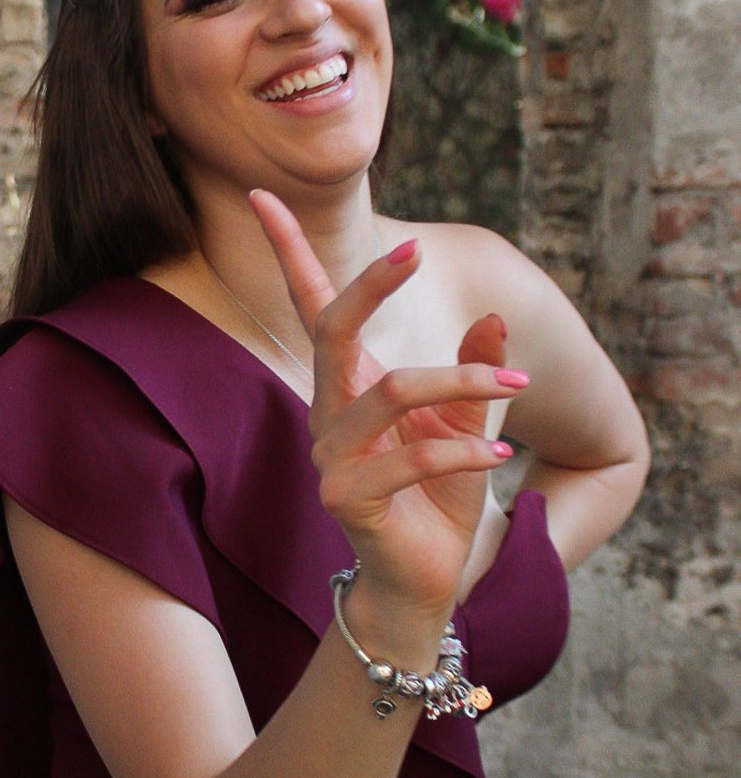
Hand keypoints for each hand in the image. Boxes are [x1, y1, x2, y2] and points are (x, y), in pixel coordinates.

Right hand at [249, 191, 520, 615]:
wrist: (423, 583)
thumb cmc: (436, 499)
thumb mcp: (464, 423)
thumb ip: (474, 373)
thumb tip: (493, 315)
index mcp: (346, 386)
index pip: (310, 308)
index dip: (286, 251)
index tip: (262, 194)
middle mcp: (327, 413)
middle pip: (332, 328)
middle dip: (370, 285)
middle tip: (415, 252)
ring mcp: (330, 457)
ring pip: (390, 388)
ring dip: (462, 378)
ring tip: (515, 382)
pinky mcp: (348, 499)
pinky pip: (410, 456)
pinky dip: (465, 448)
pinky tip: (500, 453)